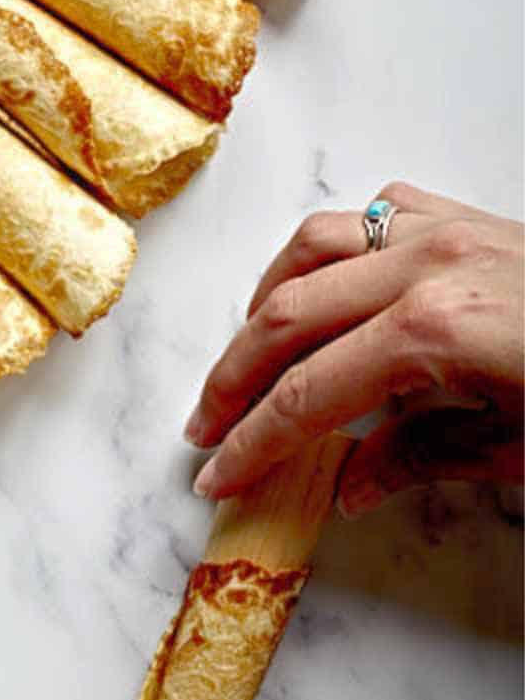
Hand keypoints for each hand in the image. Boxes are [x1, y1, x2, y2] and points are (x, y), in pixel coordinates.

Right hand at [184, 183, 523, 514]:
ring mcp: (446, 230)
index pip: (309, 395)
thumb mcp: (520, 449)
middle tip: (206, 426)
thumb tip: (350, 486)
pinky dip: (335, 249)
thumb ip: (423, 458)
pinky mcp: (467, 216)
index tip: (218, 476)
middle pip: (289, 316)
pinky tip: (330, 285)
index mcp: (435, 331)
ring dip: (268, 300)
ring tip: (251, 351)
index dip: (254, 443)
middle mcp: (427, 266)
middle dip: (234, 377)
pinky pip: (375, 213)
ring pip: (315, 245)